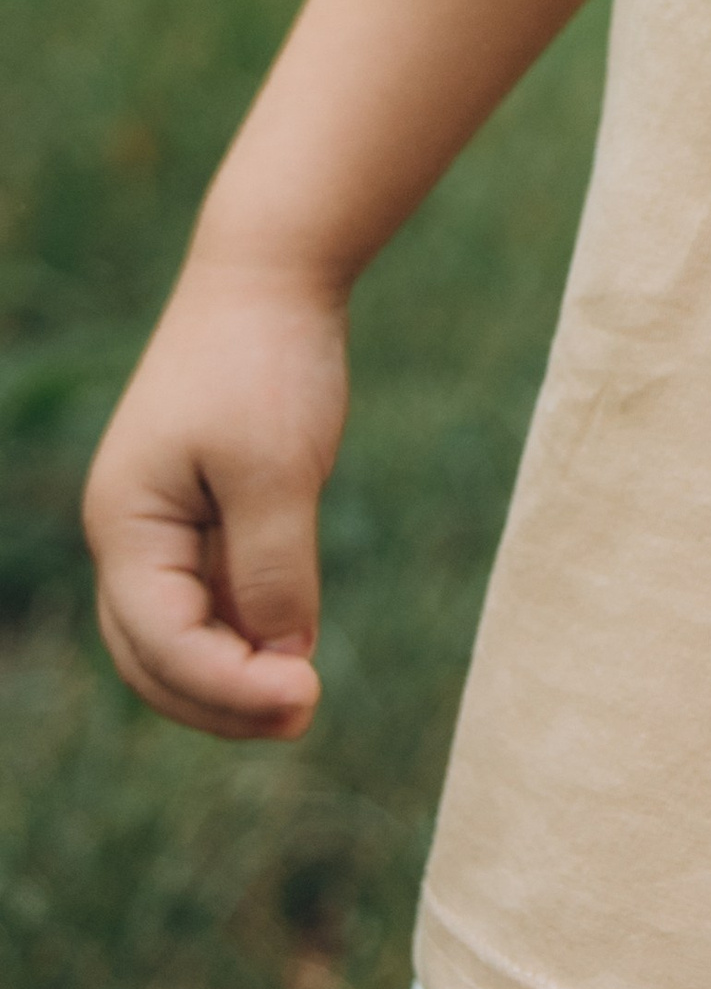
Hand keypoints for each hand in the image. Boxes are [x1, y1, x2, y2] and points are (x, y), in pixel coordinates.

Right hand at [83, 261, 348, 740]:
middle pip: (154, 657)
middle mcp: (130, 535)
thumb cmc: (266, 364)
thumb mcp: (278, 471)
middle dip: (221, 700)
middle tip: (305, 715)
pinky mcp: (203, 513)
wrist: (271, 273)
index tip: (306, 699)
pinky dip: (247, 633)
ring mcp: (162, 526)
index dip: (229, 687)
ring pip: (182, 636)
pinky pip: (213, 598)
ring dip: (233, 675)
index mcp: (126, 525)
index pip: (162, 642)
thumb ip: (275, 570)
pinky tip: (298, 649)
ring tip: (303, 700)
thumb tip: (284, 661)